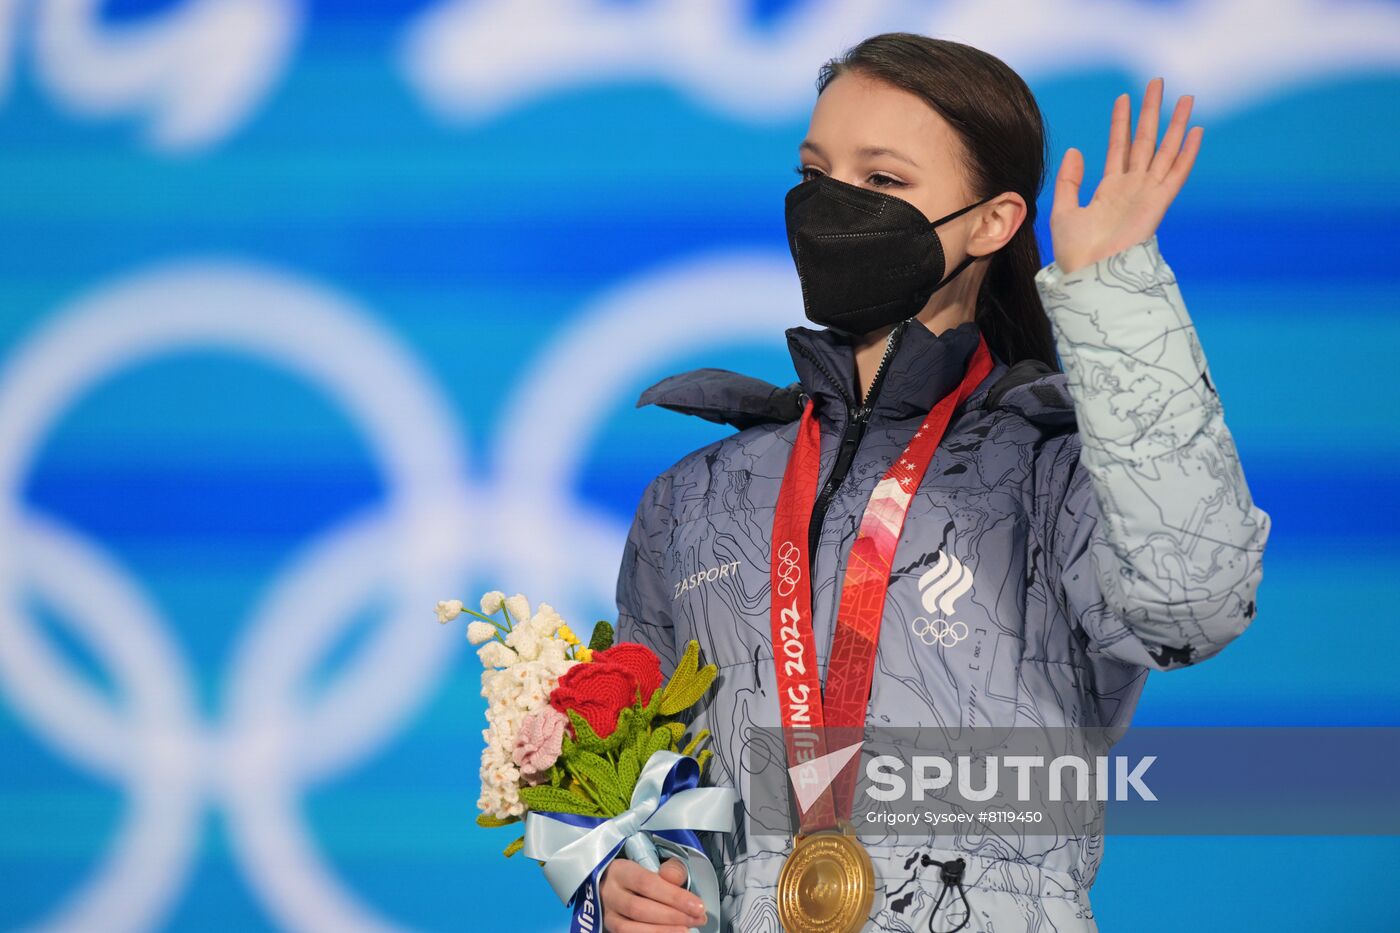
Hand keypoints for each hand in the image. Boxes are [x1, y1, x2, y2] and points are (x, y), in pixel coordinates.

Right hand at [601, 856, 708, 932]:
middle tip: (697, 919)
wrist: (620, 887)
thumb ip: (671, 869)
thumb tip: (674, 879)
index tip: (698, 906)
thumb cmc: (643, 876)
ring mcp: (608, 914)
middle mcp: (610, 893)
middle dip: (672, 916)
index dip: (674, 896)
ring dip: (662, 931)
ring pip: (630, 928)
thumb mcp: (657, 864)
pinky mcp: (611, 929)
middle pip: (638, 909)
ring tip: (686, 931)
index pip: (647, 883)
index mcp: (621, 870)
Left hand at [1049, 77, 1201, 274]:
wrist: (1089, 275)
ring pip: (1165, 151)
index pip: (1118, 147)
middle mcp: (1132, 188)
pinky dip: (1187, 153)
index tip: (1124, 97)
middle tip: (1157, 82)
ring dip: (1176, 124)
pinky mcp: (1158, 204)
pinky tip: (1196, 131)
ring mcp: (1147, 194)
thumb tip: (1077, 150)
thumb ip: (1070, 180)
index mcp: (1110, 189)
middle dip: (1151, 112)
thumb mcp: (1064, 210)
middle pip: (1144, 141)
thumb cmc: (1075, 253)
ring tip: (1186, 97)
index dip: (1121, 122)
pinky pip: (1176, 174)